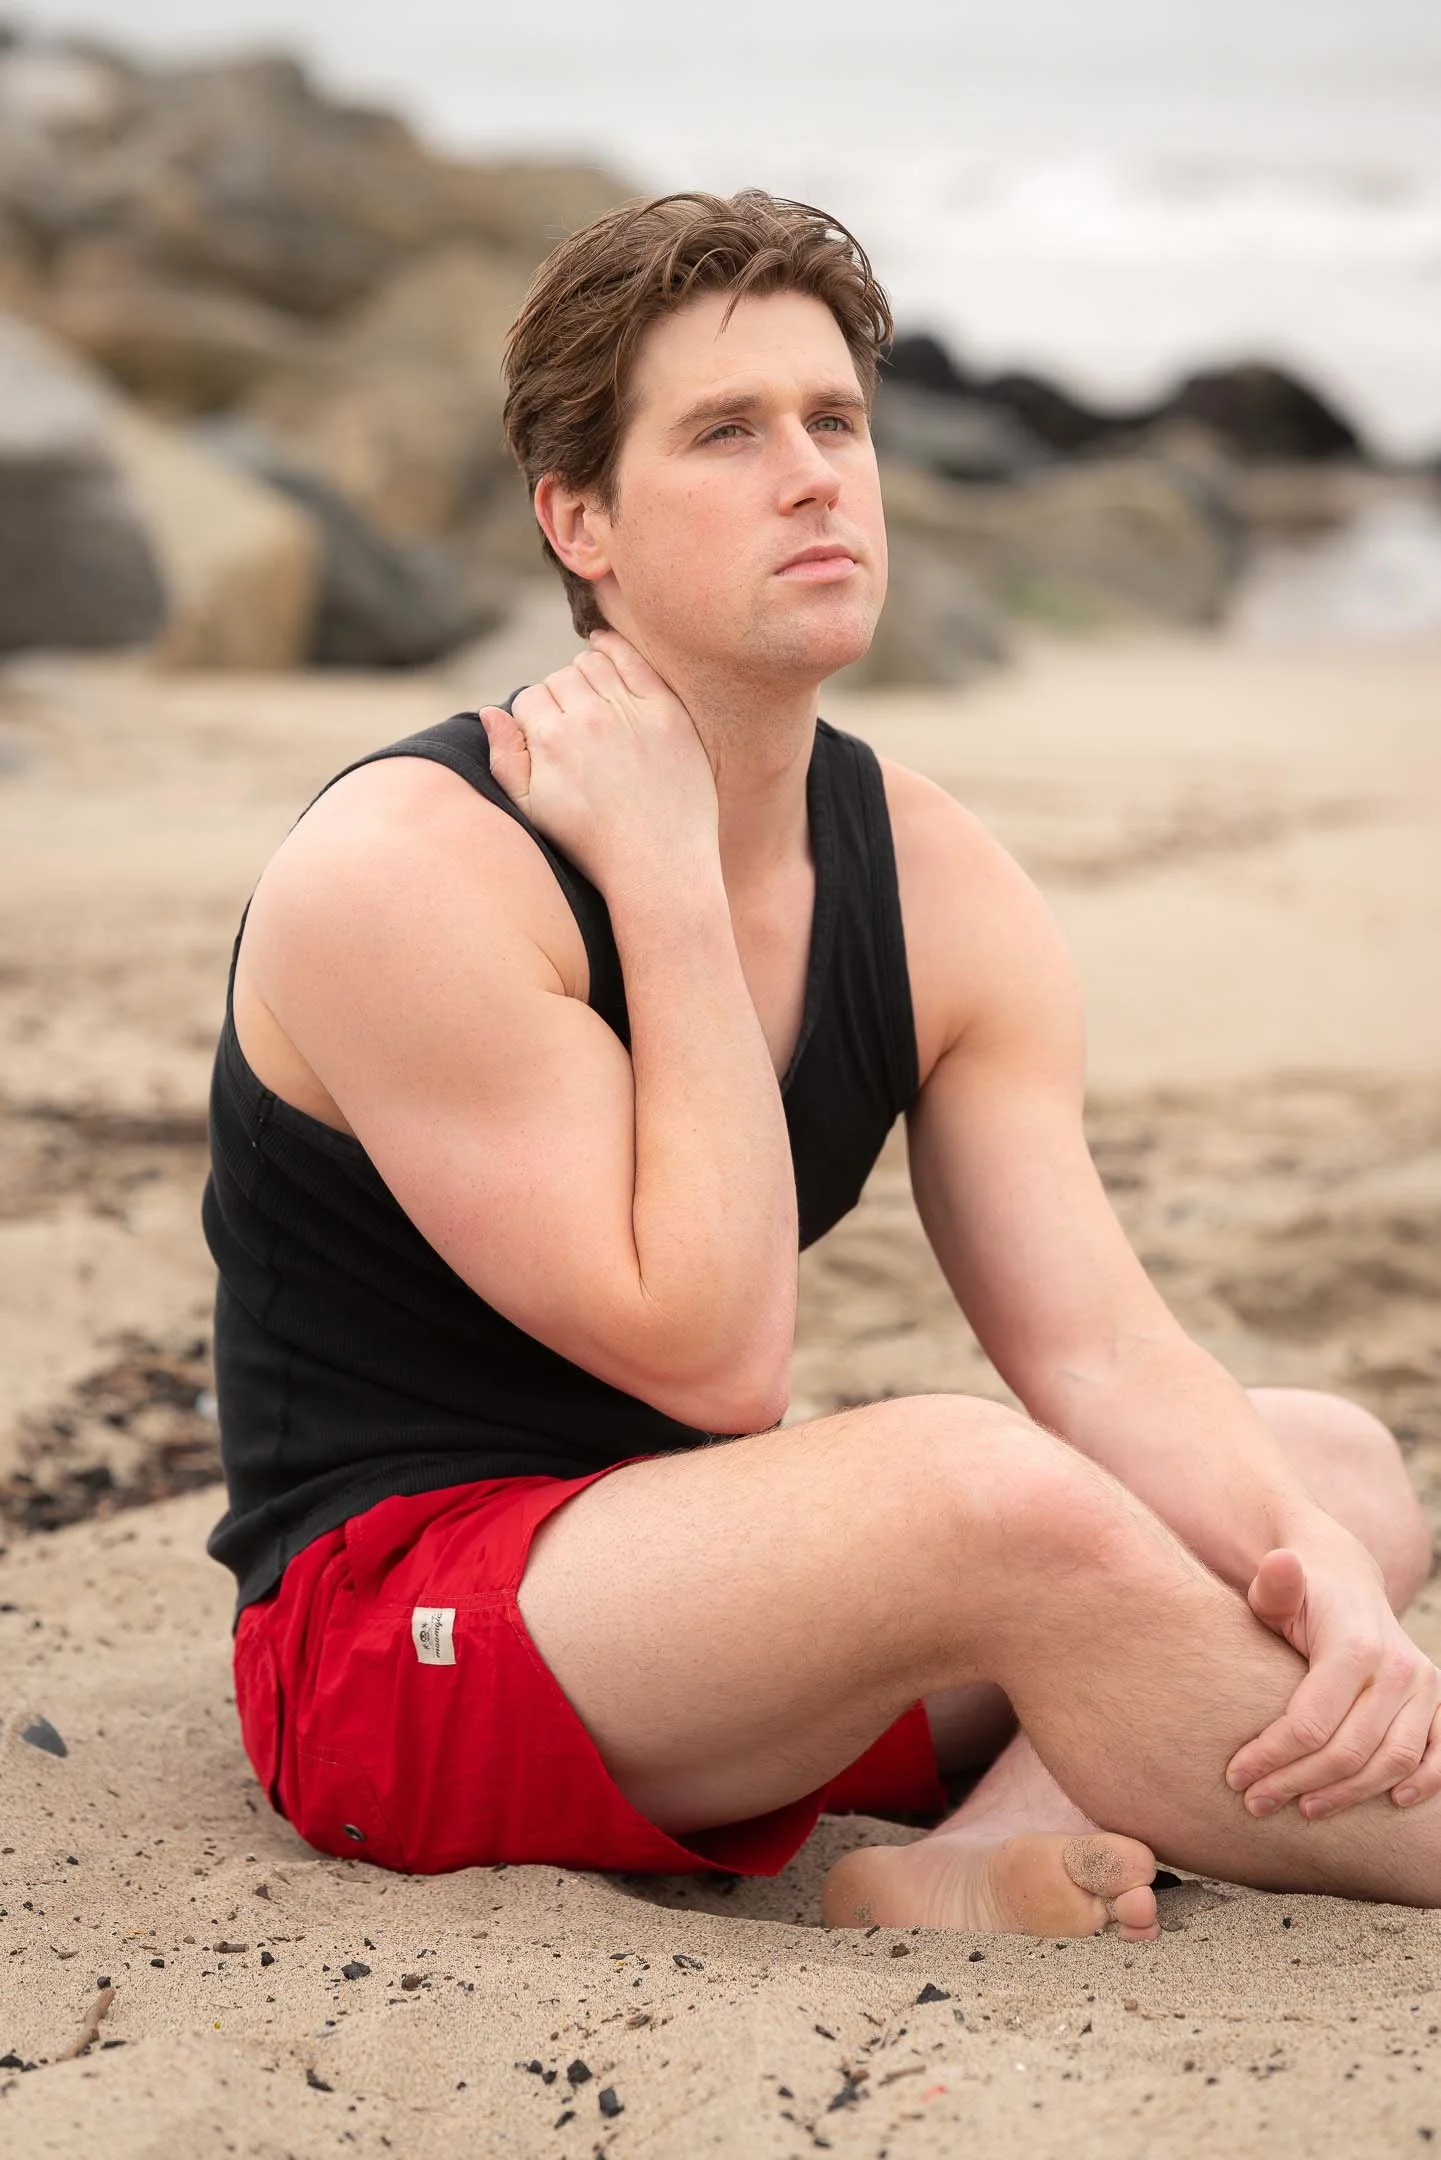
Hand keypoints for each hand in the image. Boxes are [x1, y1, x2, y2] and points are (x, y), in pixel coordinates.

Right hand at [478, 631, 718, 893]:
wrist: (657, 862)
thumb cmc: (590, 842)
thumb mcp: (532, 810)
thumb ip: (505, 758)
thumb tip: (490, 712)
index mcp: (550, 739)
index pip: (529, 698)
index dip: (535, 716)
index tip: (548, 734)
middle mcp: (588, 718)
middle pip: (560, 678)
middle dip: (560, 696)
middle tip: (574, 724)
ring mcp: (629, 711)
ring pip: (593, 663)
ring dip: (586, 674)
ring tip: (592, 699)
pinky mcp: (665, 711)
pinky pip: (634, 660)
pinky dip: (615, 649)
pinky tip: (607, 651)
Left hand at [1225, 1540, 1440, 1819]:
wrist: (1346, 1583)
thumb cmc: (1298, 1597)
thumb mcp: (1276, 1588)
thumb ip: (1274, 1585)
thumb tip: (1281, 1563)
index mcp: (1353, 1644)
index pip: (1309, 1723)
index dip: (1270, 1758)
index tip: (1235, 1777)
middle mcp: (1397, 1667)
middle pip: (1347, 1751)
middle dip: (1296, 1784)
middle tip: (1255, 1803)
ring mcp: (1423, 1686)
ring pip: (1392, 1762)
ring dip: (1349, 1796)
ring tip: (1304, 1809)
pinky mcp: (1439, 1700)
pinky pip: (1440, 1755)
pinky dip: (1422, 1784)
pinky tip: (1388, 1802)